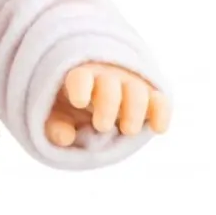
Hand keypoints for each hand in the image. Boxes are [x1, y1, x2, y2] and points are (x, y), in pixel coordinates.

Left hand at [44, 62, 170, 147]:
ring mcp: (130, 84)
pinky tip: (159, 129)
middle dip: (108, 103)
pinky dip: (162, 112)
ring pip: (137, 90)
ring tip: (127, 131)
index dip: (81, 87)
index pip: (81, 77)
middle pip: (110, 83)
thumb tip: (64, 138)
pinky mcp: (149, 96)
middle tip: (102, 126)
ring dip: (134, 109)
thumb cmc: (68, 106)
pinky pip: (159, 100)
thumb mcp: (55, 115)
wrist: (95, 97)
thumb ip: (54, 126)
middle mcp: (107, 76)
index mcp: (80, 78)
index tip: (79, 102)